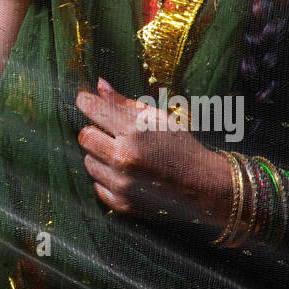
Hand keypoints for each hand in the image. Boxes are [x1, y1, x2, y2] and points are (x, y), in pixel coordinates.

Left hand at [75, 79, 231, 232]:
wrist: (204, 188)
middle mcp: (124, 158)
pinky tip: (126, 174)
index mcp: (135, 131)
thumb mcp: (158, 118)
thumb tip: (99, 85)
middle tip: (110, 133)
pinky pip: (97, 185)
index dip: (86, 102)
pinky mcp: (121, 204)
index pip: (92, 109)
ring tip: (123, 155)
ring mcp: (121, 184)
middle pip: (84, 136)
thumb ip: (124, 103)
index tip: (86, 101)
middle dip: (94, 131)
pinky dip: (106, 178)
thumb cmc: (182, 147)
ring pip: (88, 162)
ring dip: (100, 156)